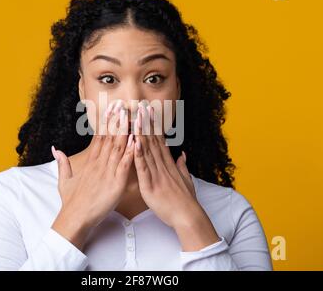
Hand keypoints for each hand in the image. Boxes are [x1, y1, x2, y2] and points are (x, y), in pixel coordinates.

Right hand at [51, 101, 134, 248]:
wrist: (74, 218)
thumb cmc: (71, 201)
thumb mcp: (64, 180)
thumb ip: (62, 163)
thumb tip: (55, 149)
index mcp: (91, 162)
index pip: (99, 137)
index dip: (106, 123)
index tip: (110, 109)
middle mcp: (99, 164)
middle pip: (109, 138)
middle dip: (116, 121)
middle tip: (122, 105)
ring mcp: (107, 172)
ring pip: (117, 147)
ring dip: (124, 131)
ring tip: (130, 116)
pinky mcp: (115, 183)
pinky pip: (124, 165)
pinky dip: (130, 152)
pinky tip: (136, 141)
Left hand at [132, 103, 219, 249]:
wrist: (188, 216)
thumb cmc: (186, 201)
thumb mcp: (186, 180)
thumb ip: (182, 167)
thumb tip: (182, 156)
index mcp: (168, 165)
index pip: (159, 141)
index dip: (153, 126)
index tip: (149, 113)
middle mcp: (162, 166)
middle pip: (153, 141)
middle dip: (146, 123)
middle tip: (141, 106)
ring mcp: (156, 174)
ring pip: (147, 150)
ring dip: (140, 133)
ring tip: (135, 118)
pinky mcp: (150, 185)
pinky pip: (143, 168)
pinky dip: (138, 155)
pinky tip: (134, 143)